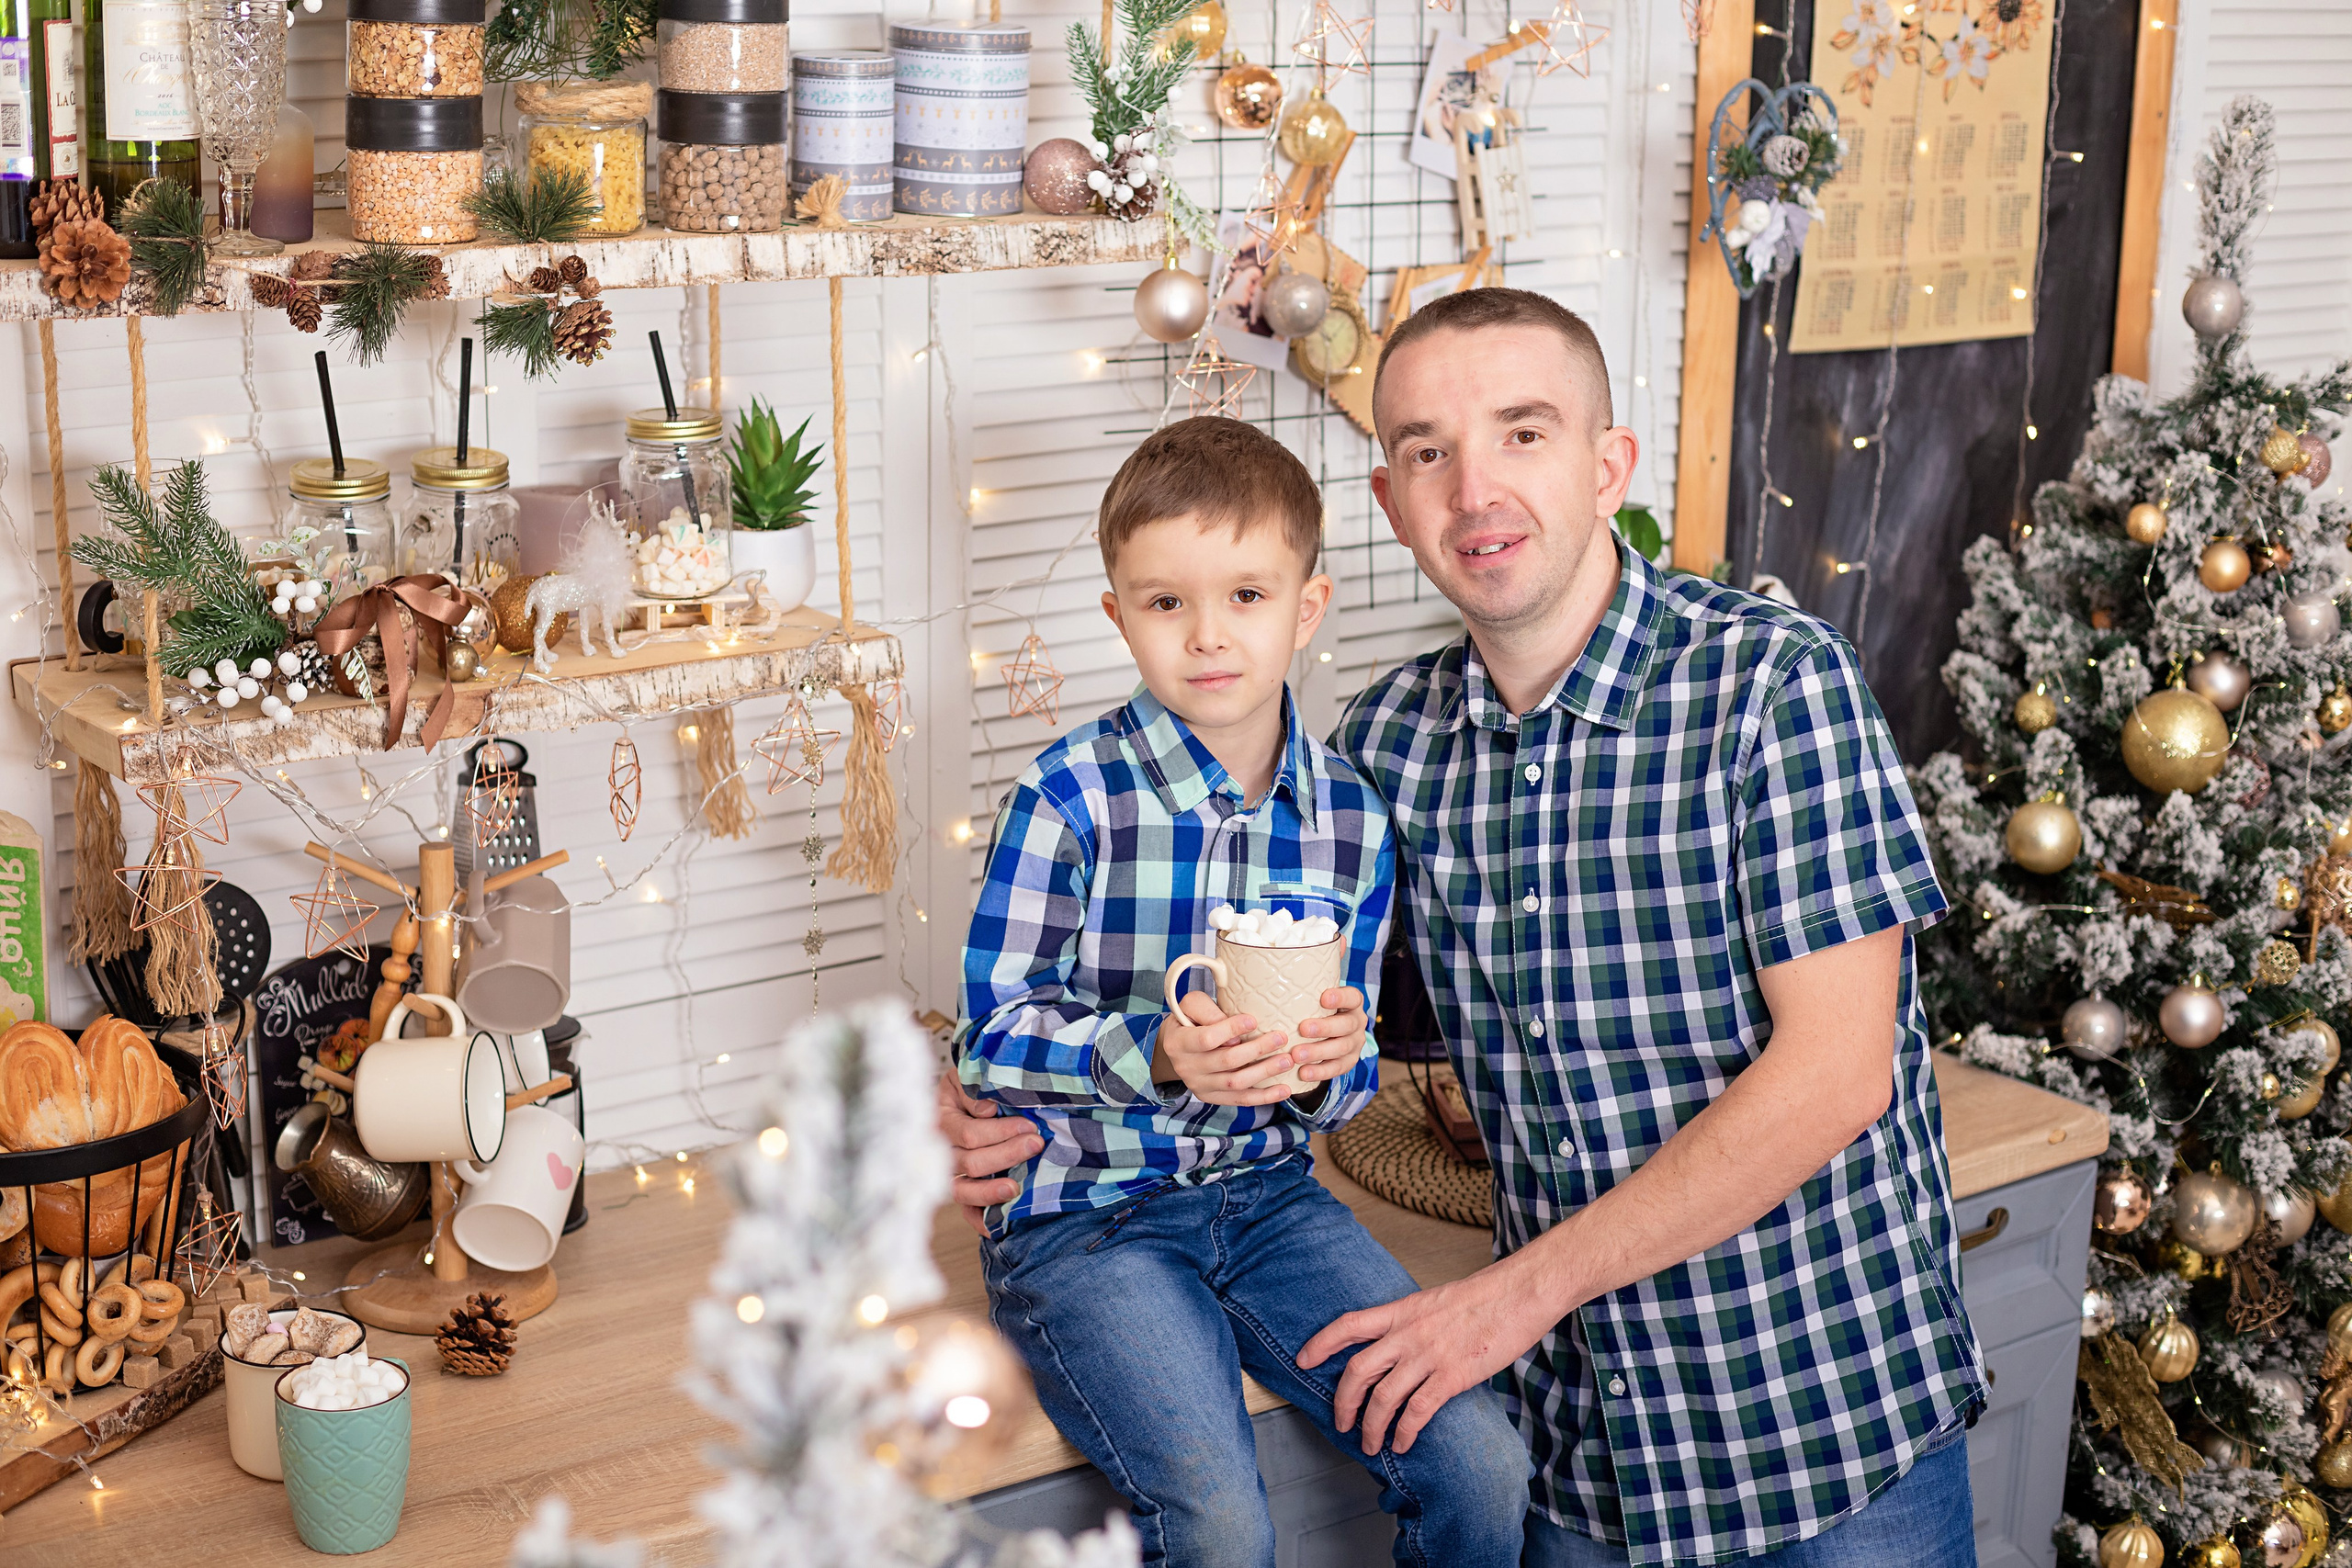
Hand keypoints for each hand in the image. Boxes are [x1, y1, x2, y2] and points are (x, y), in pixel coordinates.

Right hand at [934, 1070, 1040, 1234]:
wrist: (968, 1093)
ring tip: (1015, 1189)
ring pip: (963, 1191)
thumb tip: (987, 1111)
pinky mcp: (963, 1190)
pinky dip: (980, 1220)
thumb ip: (976, 1092)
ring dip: (990, 1191)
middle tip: (1035, 1145)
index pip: (968, 1134)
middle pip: (969, 1163)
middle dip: (1005, 1155)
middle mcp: (942, 1150)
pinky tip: (997, 1226)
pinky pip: (966, 1211)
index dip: (1000, 1132)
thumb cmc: (973, 1085)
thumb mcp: (970, 1078)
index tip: (1029, 1127)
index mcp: (942, 1119)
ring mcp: (951, 1173)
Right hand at [1157, 991, 1297, 1105]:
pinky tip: (1284, 1090)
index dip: (1231, 1029)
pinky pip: (1240, 1100)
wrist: (1176, 1048)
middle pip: (1226, 1061)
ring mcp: (1199, 1086)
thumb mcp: (1190, 1006)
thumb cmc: (1189, 1020)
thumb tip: (1234, 1029)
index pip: (1207, 1039)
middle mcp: (1187, 1067)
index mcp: (1178, 1043)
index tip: (1254, 1020)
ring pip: (1236, 1083)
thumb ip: (1206, 1009)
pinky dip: (1264, 1097)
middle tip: (1281, 1038)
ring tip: (1287, 1061)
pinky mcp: (1211, 1097)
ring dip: (1265, 1072)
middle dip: (1257, 1049)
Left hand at [1287, 986, 1367, 1084]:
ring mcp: (1355, 1043)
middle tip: (1303, 1029)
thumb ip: (1299, 988)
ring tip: (1296, 1055)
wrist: (1325, 1033)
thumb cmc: (1312, 1009)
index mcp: (1352, 1003)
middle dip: (1324, 1027)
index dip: (1340, 997)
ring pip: (1341, 1048)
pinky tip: (1303, 1072)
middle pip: (1346, 1025)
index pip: (1352, 997)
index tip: (1323, 998)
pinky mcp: (1349, 1061)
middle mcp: (1357, 1022)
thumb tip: (1269, 972)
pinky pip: (1337, 1068)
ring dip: (1318, 1052)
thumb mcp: (1312, 997)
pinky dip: (1320, 1071)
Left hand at [1298, 1256, 1561, 1454]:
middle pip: (1358, 1370)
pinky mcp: (1453, 1375)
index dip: (1321, 1343)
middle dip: (1342, 1402)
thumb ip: (1415, 1321)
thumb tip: (1402, 1344)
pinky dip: (1404, 1432)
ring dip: (1371, 1427)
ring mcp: (1429, 1354)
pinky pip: (1417, 1411)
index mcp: (1403, 1310)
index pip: (1348, 1324)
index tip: (1303, 1360)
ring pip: (1383, 1398)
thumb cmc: (1486, 1296)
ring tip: (1370, 1444)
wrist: (1521, 1291)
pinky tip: (1402, 1444)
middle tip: (1340, 1422)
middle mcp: (1408, 1332)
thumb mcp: (1437, 1301)